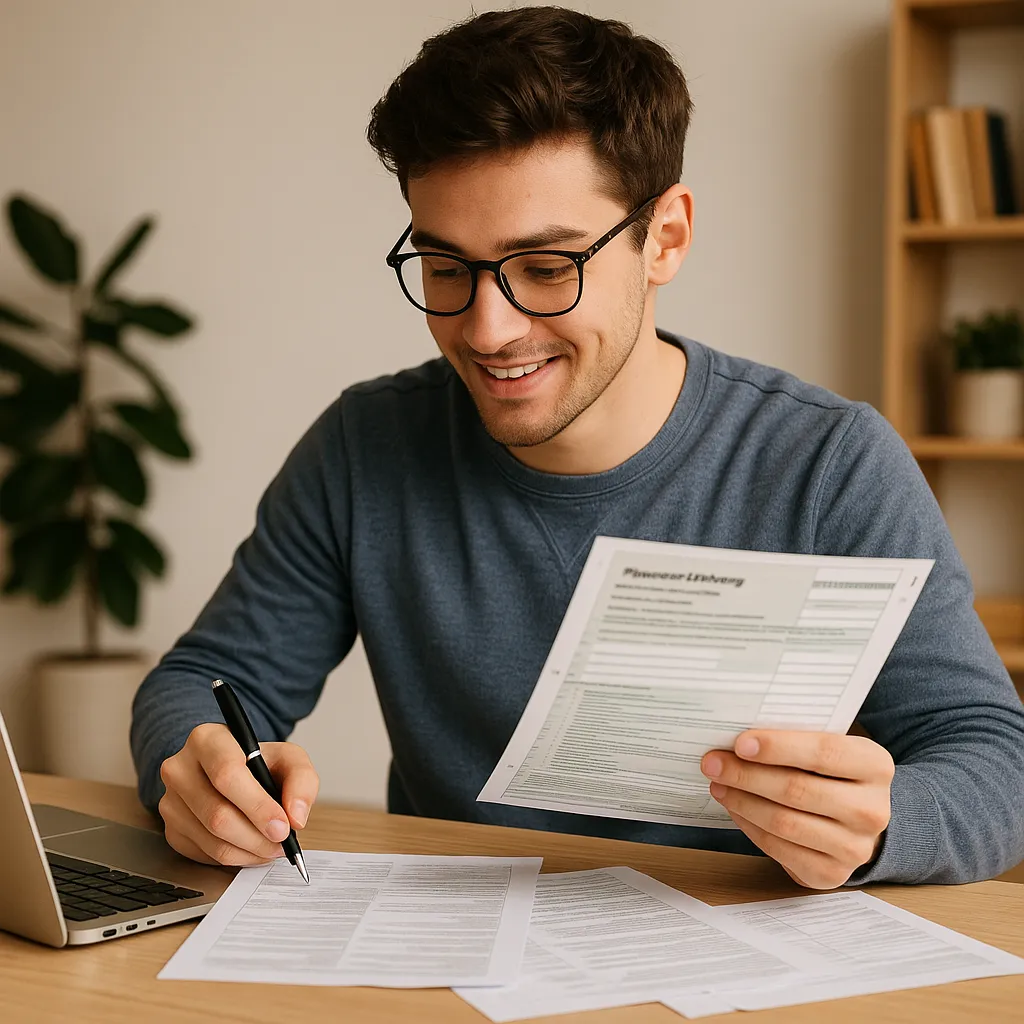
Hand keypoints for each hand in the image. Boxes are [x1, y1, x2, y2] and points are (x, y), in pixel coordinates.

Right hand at [158, 723, 318, 866]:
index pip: (227, 775)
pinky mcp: (171, 829)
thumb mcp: (288, 757)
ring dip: (250, 851)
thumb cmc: (258, 762)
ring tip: (273, 846)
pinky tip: (252, 847)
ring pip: (212, 840)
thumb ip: (302, 780)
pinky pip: (205, 854)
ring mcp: (170, 801)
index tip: (283, 826)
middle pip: (217, 814)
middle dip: (257, 836)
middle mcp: (180, 768)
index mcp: (207, 739)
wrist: (229, 769)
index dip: (258, 806)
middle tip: (283, 842)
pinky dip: (236, 857)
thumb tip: (296, 817)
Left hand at [701, 730, 893, 889]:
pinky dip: (749, 825)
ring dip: (742, 801)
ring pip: (784, 822)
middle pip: (797, 789)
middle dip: (747, 775)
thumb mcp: (827, 748)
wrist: (857, 819)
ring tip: (718, 784)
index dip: (778, 747)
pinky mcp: (832, 873)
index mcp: (874, 765)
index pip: (823, 752)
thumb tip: (737, 738)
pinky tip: (735, 808)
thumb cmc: (831, 774)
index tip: (740, 743)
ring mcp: (855, 846)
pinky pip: (779, 848)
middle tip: (713, 763)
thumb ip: (795, 739)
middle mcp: (872, 809)